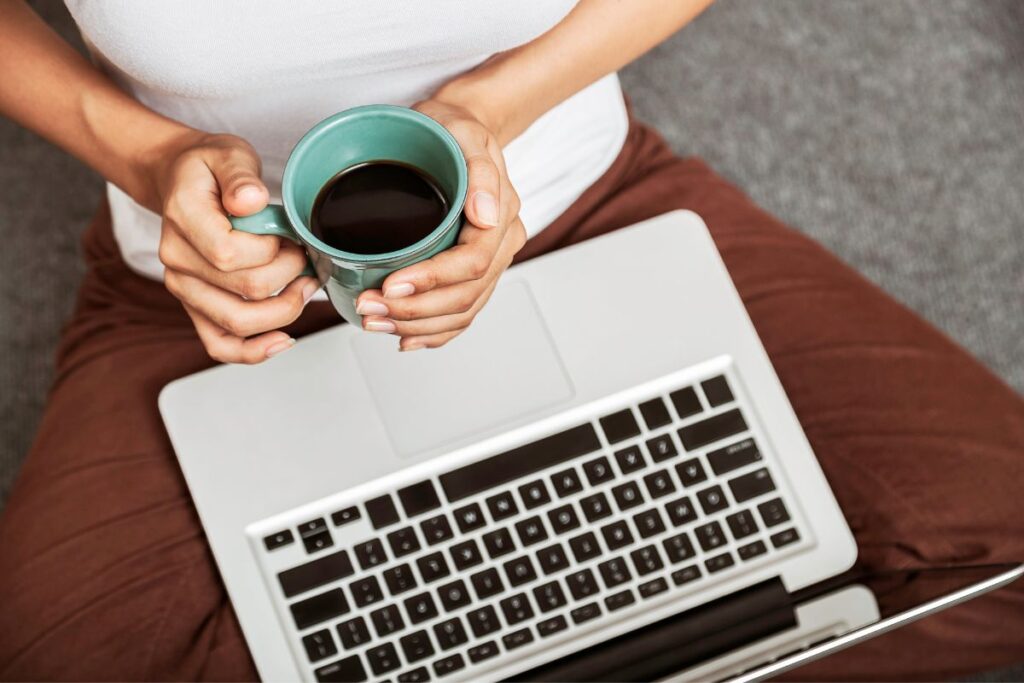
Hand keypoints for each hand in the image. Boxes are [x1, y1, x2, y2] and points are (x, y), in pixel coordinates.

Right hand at [152, 132, 318, 363]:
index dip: (272, 250)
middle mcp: (178, 261)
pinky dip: (253, 351)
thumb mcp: (227, 154)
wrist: (179, 181)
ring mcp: (184, 289)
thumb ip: (240, 175)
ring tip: (306, 286)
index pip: (231, 254)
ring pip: (238, 323)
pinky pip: (220, 345)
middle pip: (245, 291)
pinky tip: (282, 341)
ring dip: (285, 310)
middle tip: (306, 256)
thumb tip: (252, 201)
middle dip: (291, 276)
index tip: (288, 235)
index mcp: (183, 219)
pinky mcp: (195, 308)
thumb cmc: (208, 170)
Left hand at [354, 99, 526, 350]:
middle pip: (465, 296)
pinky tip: (406, 338)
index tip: (391, 285)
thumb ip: (480, 171)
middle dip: (415, 310)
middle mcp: (501, 244)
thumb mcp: (464, 131)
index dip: (432, 281)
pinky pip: (460, 312)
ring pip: (461, 311)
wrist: (458, 129)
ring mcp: (489, 262)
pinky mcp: (471, 272)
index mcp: (503, 217)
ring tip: (375, 322)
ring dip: (418, 326)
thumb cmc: (453, 129)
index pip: (473, 263)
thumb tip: (486, 215)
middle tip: (370, 308)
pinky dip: (434, 332)